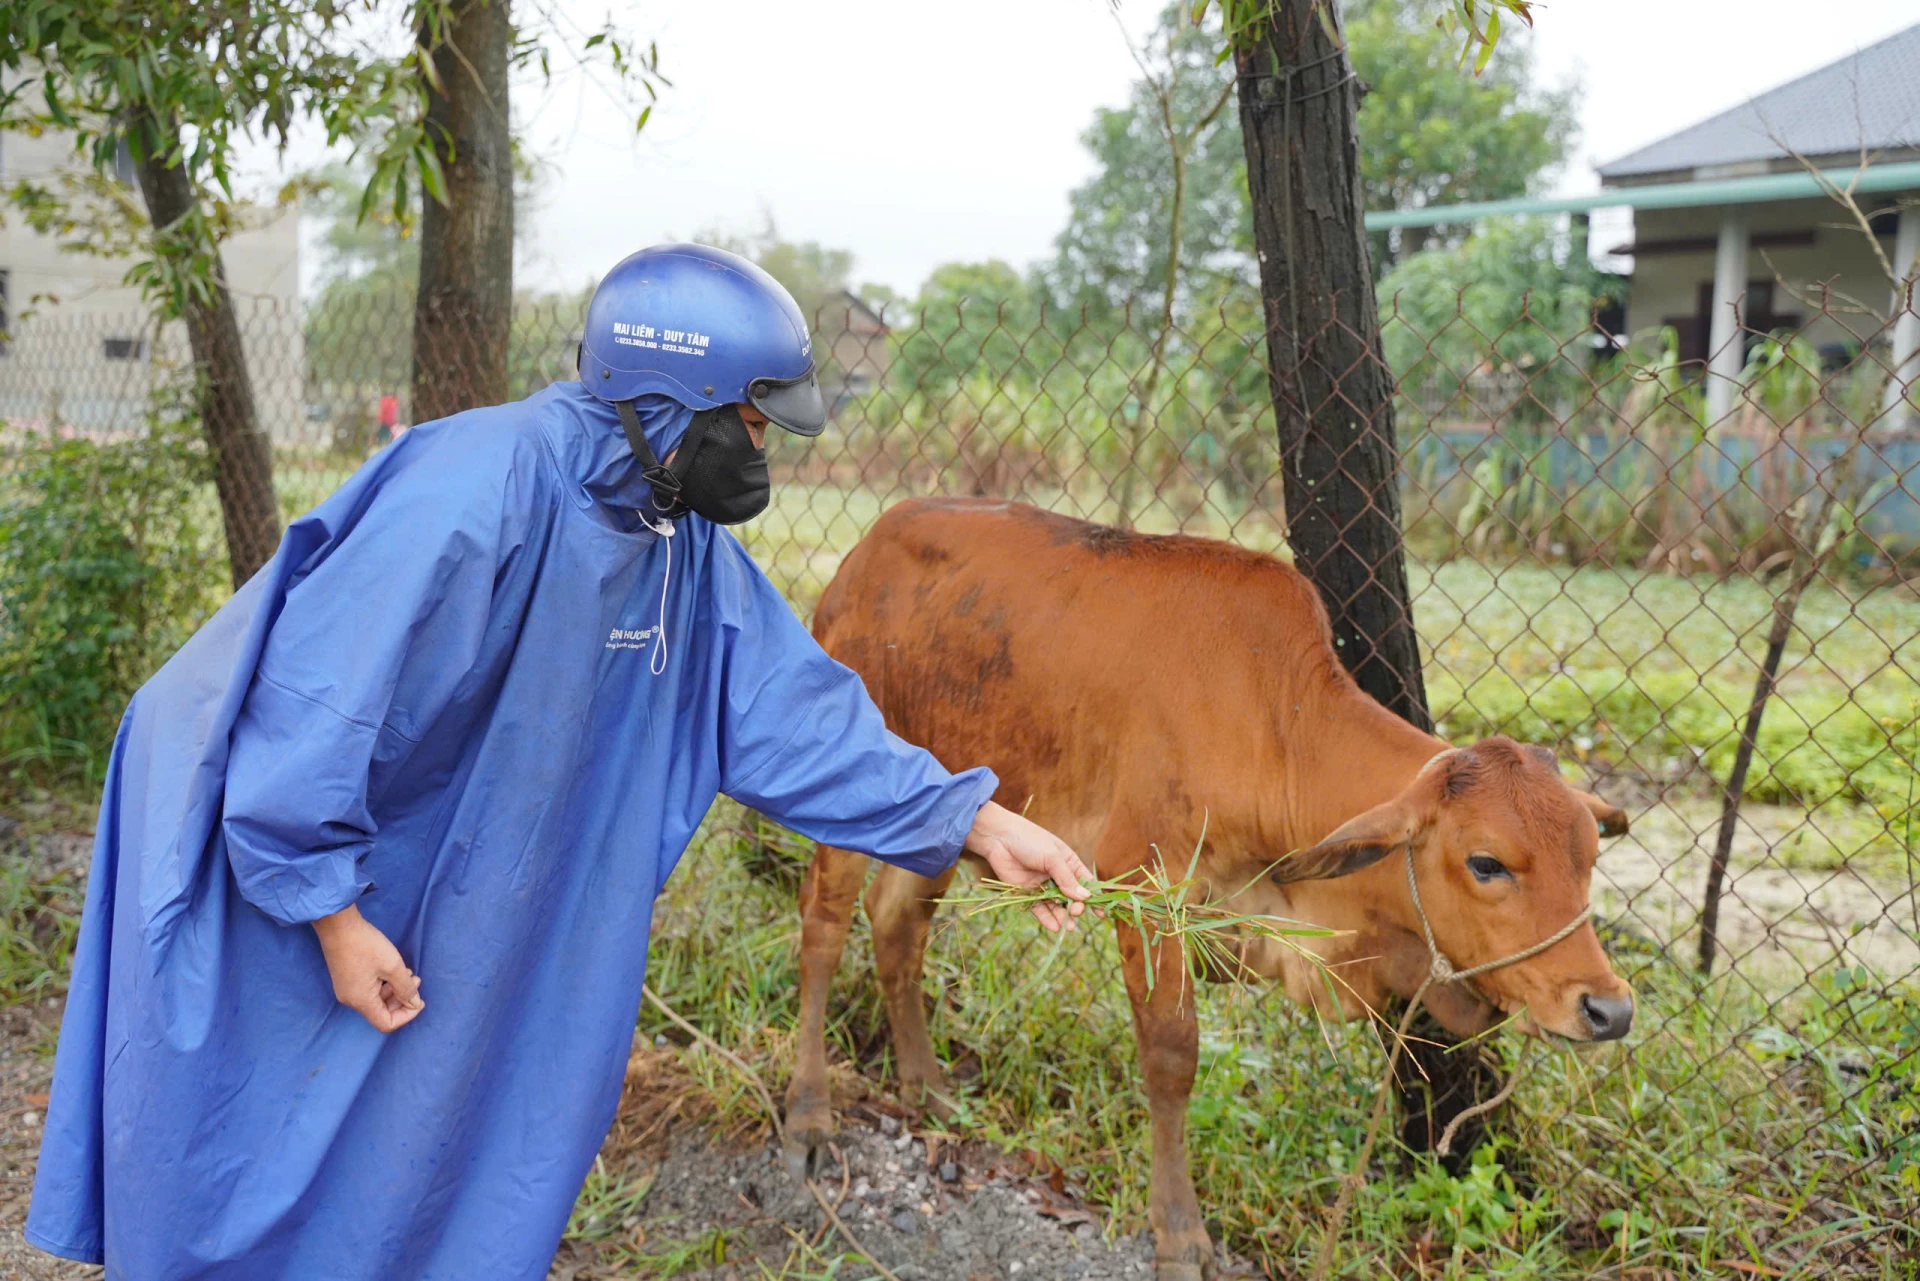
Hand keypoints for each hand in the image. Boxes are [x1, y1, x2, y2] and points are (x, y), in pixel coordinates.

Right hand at [312, 905, 424, 1032]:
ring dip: (395, 989)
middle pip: (382, 1012)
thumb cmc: (366, 945)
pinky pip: (369, 990)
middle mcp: (352, 1000)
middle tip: (417, 980)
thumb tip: (414, 1003)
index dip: (406, 1015)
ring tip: (408, 972)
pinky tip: (394, 969)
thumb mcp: (393, 966)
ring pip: (377, 1000)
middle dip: (403, 1000)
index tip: (420, 1000)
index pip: (386, 1024)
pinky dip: (384, 983)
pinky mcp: (346, 979)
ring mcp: (347, 990)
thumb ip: (406, 988)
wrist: (337, 925)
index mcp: (361, 1001)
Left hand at [964, 802, 1093, 932]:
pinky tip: (1055, 927)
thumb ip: (1067, 878)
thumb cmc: (1030, 840)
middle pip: (1071, 897)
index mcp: (1068, 863)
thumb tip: (1085, 897)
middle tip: (1077, 912)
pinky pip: (1040, 909)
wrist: (999, 839)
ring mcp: (1042, 885)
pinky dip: (1047, 918)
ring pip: (1056, 905)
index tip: (1102, 913)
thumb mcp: (1053, 857)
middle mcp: (1057, 875)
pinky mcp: (1027, 893)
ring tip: (1068, 927)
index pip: (1085, 882)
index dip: (1094, 897)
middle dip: (1076, 907)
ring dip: (1063, 916)